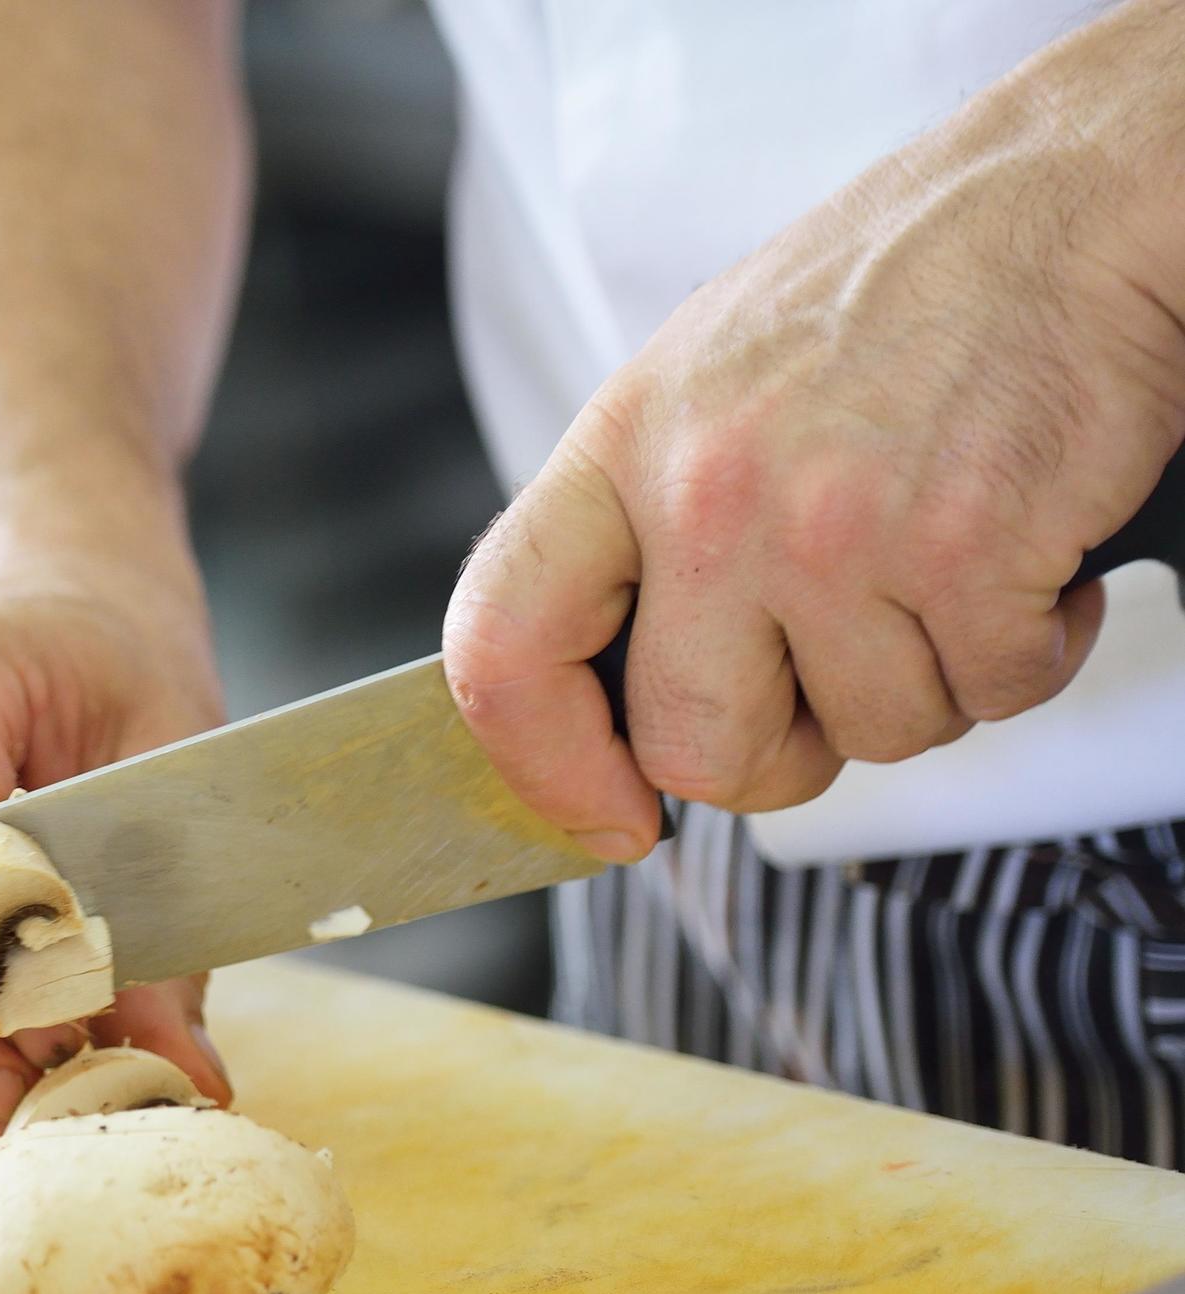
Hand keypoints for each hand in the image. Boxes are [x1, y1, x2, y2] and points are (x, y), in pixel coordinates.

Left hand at [444, 5, 1184, 857]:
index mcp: (622, 449)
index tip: (604, 814)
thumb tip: (625, 702)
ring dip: (930, 682)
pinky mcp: (965, 550)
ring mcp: (829, 529)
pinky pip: (990, 695)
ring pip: (869, 735)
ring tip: (949, 564)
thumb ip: (649, 532)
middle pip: (695, 747)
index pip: (500, 650)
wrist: (1079, 193)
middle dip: (781, 754)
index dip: (542, 767)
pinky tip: (1028, 555)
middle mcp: (706, 494)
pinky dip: (1030, 651)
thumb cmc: (905, 289)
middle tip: (837, 686)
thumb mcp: (709, 384)